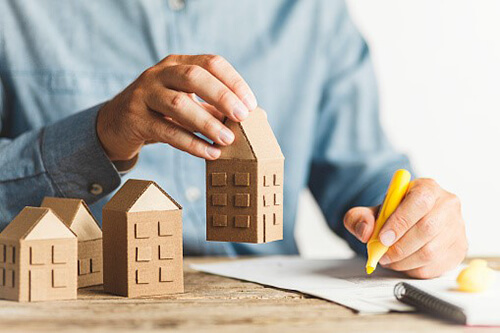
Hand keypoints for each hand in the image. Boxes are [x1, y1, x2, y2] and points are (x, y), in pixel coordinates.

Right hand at [97, 54, 256, 160]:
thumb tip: (258, 117)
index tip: (250, 104)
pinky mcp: (135, 119)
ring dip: (207, 123)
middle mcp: (159, 74)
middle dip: (222, 96)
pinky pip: (167, 131)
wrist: (117, 123)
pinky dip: (191, 143)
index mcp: (177, 63)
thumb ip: (216, 108)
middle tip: (242, 117)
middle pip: (193, 77)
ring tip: (227, 139)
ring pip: (178, 104)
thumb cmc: (162, 112)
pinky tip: (209, 153)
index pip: (211, 63)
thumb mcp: (188, 103)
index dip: (234, 81)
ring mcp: (144, 94)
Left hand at [344, 178, 467, 278]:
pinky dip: (414, 269)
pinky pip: (436, 266)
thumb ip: (359, 217)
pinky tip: (403, 263)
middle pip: (427, 229)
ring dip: (404, 261)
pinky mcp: (458, 249)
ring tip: (389, 259)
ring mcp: (457, 228)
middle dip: (399, 247)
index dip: (400, 222)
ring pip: (431, 251)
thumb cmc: (394, 214)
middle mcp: (447, 204)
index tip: (382, 238)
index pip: (419, 202)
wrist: (410, 221)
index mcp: (427, 188)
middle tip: (382, 254)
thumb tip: (365, 231)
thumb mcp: (372, 211)